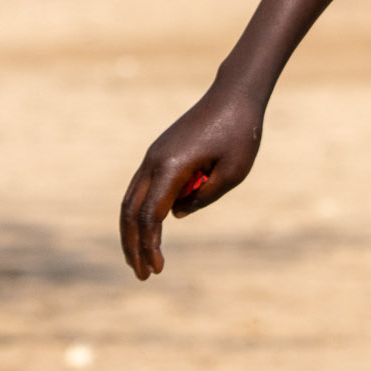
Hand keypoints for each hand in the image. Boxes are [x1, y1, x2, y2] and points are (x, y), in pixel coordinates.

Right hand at [119, 89, 263, 280]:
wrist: (234, 95)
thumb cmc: (240, 132)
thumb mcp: (232, 173)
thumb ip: (203, 198)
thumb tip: (176, 215)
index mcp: (171, 166)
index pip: (150, 216)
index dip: (150, 246)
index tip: (159, 269)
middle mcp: (154, 161)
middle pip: (131, 211)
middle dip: (132, 245)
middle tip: (142, 275)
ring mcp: (154, 156)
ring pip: (131, 199)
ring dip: (131, 231)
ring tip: (138, 260)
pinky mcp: (160, 153)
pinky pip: (142, 188)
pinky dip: (140, 212)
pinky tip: (150, 231)